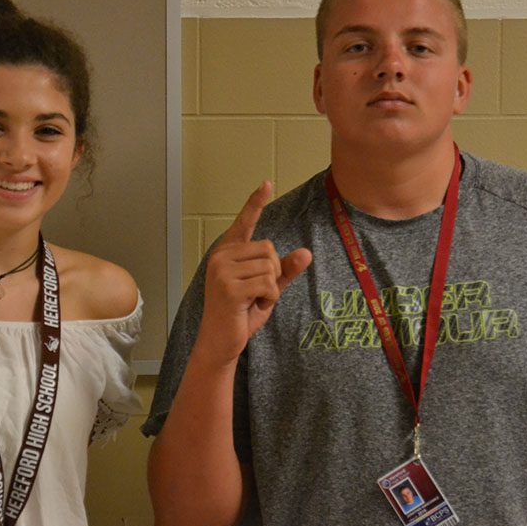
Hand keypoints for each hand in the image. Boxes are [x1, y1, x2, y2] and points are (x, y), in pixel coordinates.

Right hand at [197, 181, 311, 365]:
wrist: (220, 342)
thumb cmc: (240, 314)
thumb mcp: (267, 289)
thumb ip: (284, 270)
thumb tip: (306, 252)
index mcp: (227, 253)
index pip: (244, 222)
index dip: (255, 202)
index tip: (267, 182)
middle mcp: (221, 257)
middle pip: (269, 249)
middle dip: (273, 273)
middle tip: (257, 292)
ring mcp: (222, 272)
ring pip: (270, 267)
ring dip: (271, 288)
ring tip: (253, 300)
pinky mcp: (229, 288)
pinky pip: (269, 284)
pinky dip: (269, 298)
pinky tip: (252, 307)